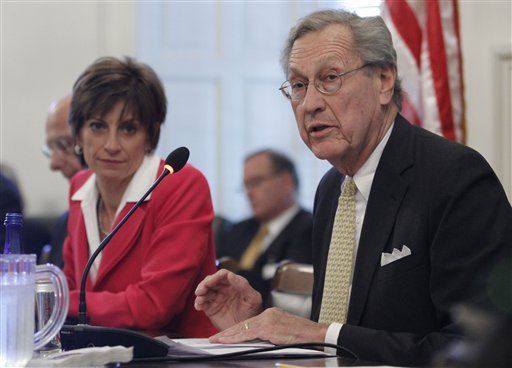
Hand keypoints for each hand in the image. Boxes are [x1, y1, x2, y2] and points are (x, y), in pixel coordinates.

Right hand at [194, 269, 262, 330]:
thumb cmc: (253, 314)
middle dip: (204, 284)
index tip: (210, 281)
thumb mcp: (253, 299)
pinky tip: (199, 306)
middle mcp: (225, 289)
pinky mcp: (211, 308)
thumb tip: (231, 275)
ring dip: (200, 292)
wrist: (247, 331)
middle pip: (211, 281)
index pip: (223, 275)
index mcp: (235, 284)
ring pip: (205, 291)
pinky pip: (202, 303)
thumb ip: (243, 286)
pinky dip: (198, 303)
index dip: (215, 276)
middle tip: (201, 290)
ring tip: (200, 299)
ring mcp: (217, 298)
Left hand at [209, 307, 327, 345]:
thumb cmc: (306, 339)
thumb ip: (270, 338)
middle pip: (243, 325)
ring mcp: (269, 320)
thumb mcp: (284, 336)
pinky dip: (236, 338)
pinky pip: (248, 333)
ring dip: (228, 336)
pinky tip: (227, 341)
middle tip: (214, 339)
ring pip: (243, 328)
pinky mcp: (270, 327)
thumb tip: (256, 345)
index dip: (235, 331)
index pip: (249, 324)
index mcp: (272, 316)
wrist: (320, 336)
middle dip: (227, 333)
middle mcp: (269, 314)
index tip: (225, 336)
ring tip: (216, 340)